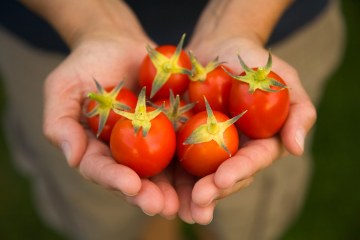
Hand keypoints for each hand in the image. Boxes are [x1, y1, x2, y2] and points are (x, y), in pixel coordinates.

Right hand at [42, 33, 178, 217]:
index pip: (101, 169)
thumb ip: (60, 123)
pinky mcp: (172, 129)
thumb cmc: (86, 64)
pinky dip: (195, 162)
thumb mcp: (63, 87)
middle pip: (135, 179)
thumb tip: (72, 157)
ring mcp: (150, 143)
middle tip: (163, 207)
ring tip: (190, 204)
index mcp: (96, 149)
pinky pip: (184, 146)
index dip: (114, 179)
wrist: (118, 43)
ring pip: (163, 172)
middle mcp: (124, 153)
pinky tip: (210, 175)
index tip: (131, 185)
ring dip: (176, 191)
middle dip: (149, 195)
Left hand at [173, 36, 315, 224]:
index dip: (239, 171)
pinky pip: (174, 155)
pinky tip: (151, 183)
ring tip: (173, 207)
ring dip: (186, 193)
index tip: (222, 179)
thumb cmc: (254, 61)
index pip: (252, 160)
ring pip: (198, 175)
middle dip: (211, 191)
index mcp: (259, 142)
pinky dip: (165, 172)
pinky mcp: (184, 139)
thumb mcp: (282, 78)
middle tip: (196, 201)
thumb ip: (298, 109)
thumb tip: (297, 148)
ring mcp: (208, 147)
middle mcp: (233, 150)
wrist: (218, 47)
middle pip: (224, 176)